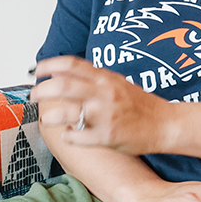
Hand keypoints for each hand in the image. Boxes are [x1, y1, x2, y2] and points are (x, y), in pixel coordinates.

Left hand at [31, 55, 169, 154]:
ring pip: (65, 113)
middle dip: (41, 91)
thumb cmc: (141, 106)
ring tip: (49, 118)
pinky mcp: (107, 136)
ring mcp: (105, 115)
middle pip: (62, 86)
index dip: (49, 65)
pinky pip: (75, 137)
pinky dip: (68, 136)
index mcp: (107, 79)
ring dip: (50, 116)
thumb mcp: (118, 84)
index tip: (37, 71)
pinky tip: (71, 134)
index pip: (72, 64)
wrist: (165, 124)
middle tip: (35, 97)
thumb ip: (93, 79)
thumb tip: (62, 73)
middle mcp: (105, 93)